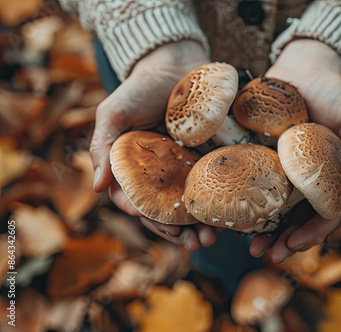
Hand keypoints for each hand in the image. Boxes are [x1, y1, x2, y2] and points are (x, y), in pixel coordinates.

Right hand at [90, 41, 215, 249]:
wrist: (175, 65)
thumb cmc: (139, 89)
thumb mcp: (113, 114)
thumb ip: (102, 147)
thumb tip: (97, 188)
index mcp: (133, 170)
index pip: (138, 203)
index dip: (150, 220)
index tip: (168, 231)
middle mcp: (159, 173)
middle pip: (167, 211)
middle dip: (180, 231)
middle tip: (196, 245)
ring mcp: (185, 167)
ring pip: (191, 203)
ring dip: (201, 224)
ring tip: (213, 238)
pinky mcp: (208, 156)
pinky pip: (213, 182)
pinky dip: (219, 200)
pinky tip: (229, 213)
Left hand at [250, 40, 340, 262]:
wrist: (304, 68)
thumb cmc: (334, 95)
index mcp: (327, 180)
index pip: (322, 215)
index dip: (311, 234)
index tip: (294, 246)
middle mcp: (302, 181)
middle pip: (292, 219)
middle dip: (281, 240)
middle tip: (265, 255)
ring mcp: (278, 170)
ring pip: (269, 207)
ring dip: (259, 229)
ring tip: (246, 245)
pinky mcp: (256, 155)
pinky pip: (247, 181)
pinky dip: (238, 200)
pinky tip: (225, 213)